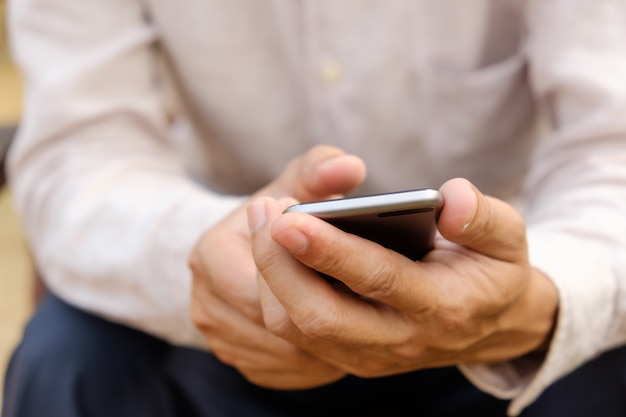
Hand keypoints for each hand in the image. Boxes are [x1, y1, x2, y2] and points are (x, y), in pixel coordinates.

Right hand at [189, 145, 365, 387]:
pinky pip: (288, 370)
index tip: (355, 261)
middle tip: (373, 298)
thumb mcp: (292, 185)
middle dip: (323, 310)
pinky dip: (320, 359)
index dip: (306, 272)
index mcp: (211, 256)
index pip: (258, 277)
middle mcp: (207, 304)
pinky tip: (351, 341)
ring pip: (285, 351)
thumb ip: (319, 171)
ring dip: (328, 341)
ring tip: (371, 319)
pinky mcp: (243, 362)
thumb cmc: (273, 215)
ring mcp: (223, 340)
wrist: (243, 253)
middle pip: (274, 320)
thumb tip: (350, 167)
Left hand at [248, 178, 557, 376]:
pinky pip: (296, 333)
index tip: (290, 216)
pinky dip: (274, 291)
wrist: (490, 325)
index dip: (330, 249)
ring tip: (263, 219)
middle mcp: (401, 340)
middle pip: (321, 316)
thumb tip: (451, 199)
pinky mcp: (351, 355)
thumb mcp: (507, 237)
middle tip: (264, 210)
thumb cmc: (492, 270)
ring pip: (299, 329)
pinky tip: (271, 248)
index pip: (377, 278)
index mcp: (442, 306)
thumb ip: (484, 216)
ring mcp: (371, 355)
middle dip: (280, 264)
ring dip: (270, 275)